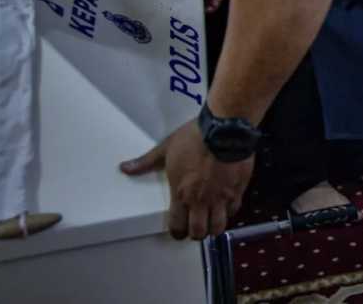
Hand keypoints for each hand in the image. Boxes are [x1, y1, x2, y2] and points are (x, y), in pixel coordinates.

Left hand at [121, 119, 253, 240]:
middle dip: (196, 232)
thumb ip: (146, 161)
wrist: (225, 129)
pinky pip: (234, 209)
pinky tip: (226, 203)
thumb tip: (125, 168)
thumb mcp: (167, 147)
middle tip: (195, 225)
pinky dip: (229, 211)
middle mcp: (201, 201)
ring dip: (214, 226)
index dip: (177, 232)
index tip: (179, 229)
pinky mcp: (238, 190)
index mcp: (181, 194)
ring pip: (218, 227)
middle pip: (199, 232)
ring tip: (211, 219)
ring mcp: (221, 197)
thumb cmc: (195, 138)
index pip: (177, 227)